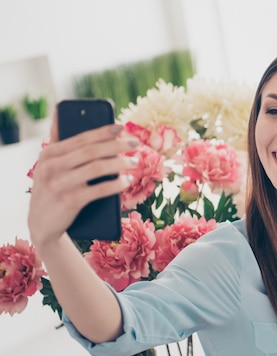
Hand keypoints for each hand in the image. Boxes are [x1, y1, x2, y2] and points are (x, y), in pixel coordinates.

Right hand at [27, 108, 138, 246]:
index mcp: (49, 154)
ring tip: (135, 162)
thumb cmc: (52, 189)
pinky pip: (98, 189)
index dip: (103, 131)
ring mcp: (60, 184)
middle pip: (92, 151)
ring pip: (97, 168)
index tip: (122, 127)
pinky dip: (116, 184)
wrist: (42, 224)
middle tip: (136, 144)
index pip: (81, 138)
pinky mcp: (69, 201)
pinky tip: (127, 181)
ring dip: (120, 163)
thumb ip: (56, 142)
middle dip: (117, 145)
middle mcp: (52, 166)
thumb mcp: (49, 165)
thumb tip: (59, 111)